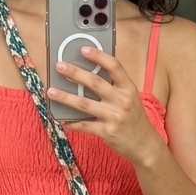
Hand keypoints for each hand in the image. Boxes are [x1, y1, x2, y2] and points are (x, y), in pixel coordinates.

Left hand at [47, 48, 158, 165]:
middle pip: (95, 82)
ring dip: (65, 97)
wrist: (144, 144)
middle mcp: (122, 101)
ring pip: (84, 104)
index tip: (83, 50)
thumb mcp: (130, 98)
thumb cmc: (133, 118)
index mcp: (129, 88)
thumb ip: (114, 87)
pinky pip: (84, 125)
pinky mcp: (107, 132)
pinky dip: (71, 122)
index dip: (98, 56)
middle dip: (75, 73)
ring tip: (51, 91)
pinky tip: (60, 118)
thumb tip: (88, 75)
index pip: (114, 66)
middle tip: (59, 66)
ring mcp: (114, 117)